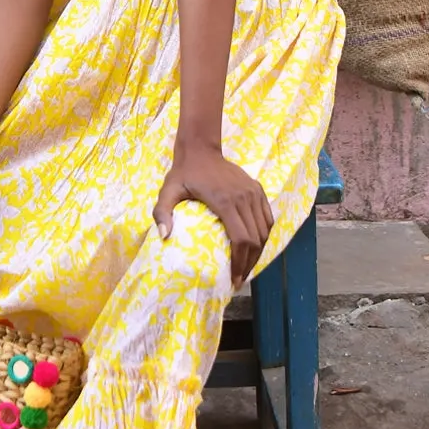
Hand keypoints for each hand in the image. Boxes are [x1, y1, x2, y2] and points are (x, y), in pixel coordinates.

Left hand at [153, 145, 273, 289]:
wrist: (200, 149)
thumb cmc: (183, 173)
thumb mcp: (168, 191)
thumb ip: (162, 212)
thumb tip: (163, 236)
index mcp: (224, 201)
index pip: (241, 239)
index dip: (240, 262)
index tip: (234, 279)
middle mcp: (244, 198)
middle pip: (256, 239)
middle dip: (249, 263)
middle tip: (239, 279)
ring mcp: (253, 193)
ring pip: (264, 230)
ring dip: (259, 252)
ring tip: (246, 267)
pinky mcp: (257, 189)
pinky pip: (267, 218)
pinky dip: (264, 235)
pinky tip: (255, 247)